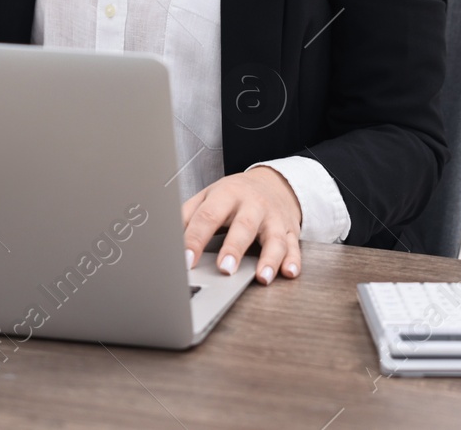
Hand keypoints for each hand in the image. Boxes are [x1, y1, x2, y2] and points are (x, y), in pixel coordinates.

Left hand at [181, 167, 302, 285]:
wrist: (273, 183)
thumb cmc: (234, 195)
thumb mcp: (208, 197)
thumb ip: (187, 216)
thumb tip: (166, 238)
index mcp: (226, 195)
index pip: (208, 217)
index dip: (196, 239)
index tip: (186, 259)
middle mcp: (252, 205)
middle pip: (243, 227)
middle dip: (234, 249)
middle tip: (224, 269)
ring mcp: (273, 218)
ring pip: (273, 239)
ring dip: (269, 259)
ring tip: (262, 277)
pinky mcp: (290, 230)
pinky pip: (294, 246)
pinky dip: (294, 260)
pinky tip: (289, 272)